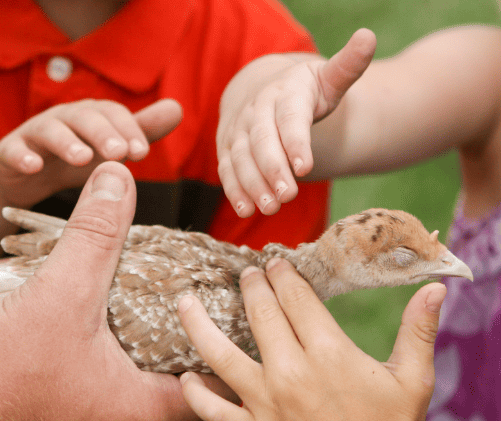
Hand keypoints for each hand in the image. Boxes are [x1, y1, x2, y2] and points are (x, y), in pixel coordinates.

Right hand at [0, 98, 181, 206]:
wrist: (22, 171)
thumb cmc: (74, 157)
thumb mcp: (109, 146)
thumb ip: (140, 130)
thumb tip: (177, 108)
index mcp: (93, 118)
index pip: (114, 115)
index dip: (129, 130)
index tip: (142, 153)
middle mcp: (66, 119)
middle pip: (84, 117)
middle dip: (103, 133)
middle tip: (119, 153)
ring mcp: (36, 134)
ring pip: (50, 130)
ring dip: (66, 142)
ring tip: (82, 159)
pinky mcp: (10, 153)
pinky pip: (14, 151)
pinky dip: (22, 156)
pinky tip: (33, 167)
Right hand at [0, 161, 208, 420]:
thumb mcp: (58, 293)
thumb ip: (95, 234)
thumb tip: (119, 176)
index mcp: (147, 417)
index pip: (218, 386)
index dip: (225, 349)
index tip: (222, 321)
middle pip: (193, 411)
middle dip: (200, 372)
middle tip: (197, 334)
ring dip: (164, 394)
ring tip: (163, 354)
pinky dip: (130, 412)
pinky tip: (113, 382)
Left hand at [178, 258, 444, 420]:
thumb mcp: (414, 376)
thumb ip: (419, 328)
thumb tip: (437, 287)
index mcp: (329, 351)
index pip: (295, 296)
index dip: (282, 274)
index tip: (274, 263)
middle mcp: (291, 372)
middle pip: (259, 313)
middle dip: (250, 286)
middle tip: (244, 275)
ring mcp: (266, 405)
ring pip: (219, 354)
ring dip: (197, 323)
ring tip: (184, 301)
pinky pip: (211, 410)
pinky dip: (194, 393)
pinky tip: (185, 377)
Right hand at [217, 29, 375, 215]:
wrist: (260, 91)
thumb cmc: (301, 93)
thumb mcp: (325, 79)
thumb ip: (347, 67)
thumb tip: (368, 37)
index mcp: (284, 91)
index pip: (289, 117)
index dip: (295, 142)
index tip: (305, 167)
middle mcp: (256, 110)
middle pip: (261, 141)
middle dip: (273, 169)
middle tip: (287, 196)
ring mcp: (238, 131)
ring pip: (241, 159)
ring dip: (253, 185)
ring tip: (270, 207)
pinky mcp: (226, 150)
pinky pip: (226, 171)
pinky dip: (235, 191)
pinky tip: (246, 209)